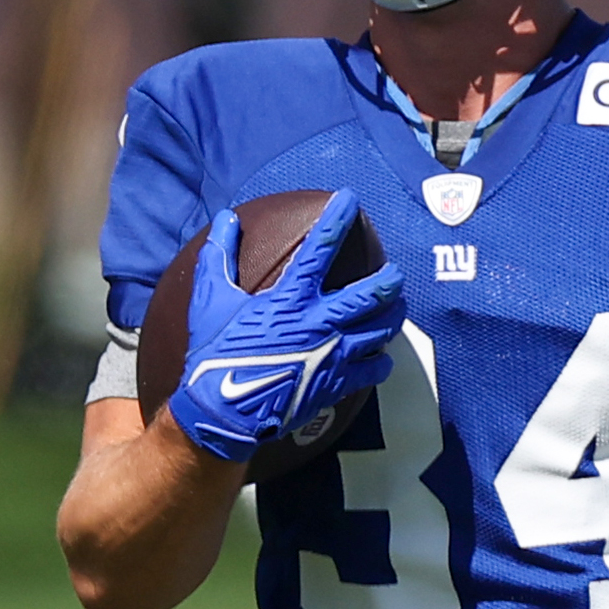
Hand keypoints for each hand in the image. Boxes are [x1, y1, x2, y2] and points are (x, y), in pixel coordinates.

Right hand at [171, 193, 406, 463]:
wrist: (224, 409)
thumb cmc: (214, 351)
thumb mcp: (210, 298)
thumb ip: (220, 255)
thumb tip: (226, 218)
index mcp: (289, 297)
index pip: (320, 247)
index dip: (337, 219)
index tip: (350, 199)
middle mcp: (319, 322)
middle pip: (371, 295)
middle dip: (389, 280)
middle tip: (395, 273)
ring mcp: (333, 354)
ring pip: (381, 331)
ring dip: (393, 317)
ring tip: (397, 309)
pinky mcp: (337, 383)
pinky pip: (374, 370)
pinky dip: (381, 362)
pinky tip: (382, 358)